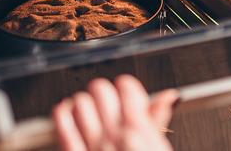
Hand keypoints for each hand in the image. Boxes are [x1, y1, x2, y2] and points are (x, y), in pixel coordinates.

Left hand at [52, 74, 178, 150]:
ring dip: (83, 101)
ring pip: (81, 104)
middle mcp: (116, 137)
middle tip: (108, 99)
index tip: (126, 90)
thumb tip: (167, 98)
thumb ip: (157, 122)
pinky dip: (62, 114)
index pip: (127, 88)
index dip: (127, 86)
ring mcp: (94, 148)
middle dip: (105, 92)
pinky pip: (63, 128)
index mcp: (141, 132)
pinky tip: (65, 111)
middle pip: (102, 92)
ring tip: (87, 106)